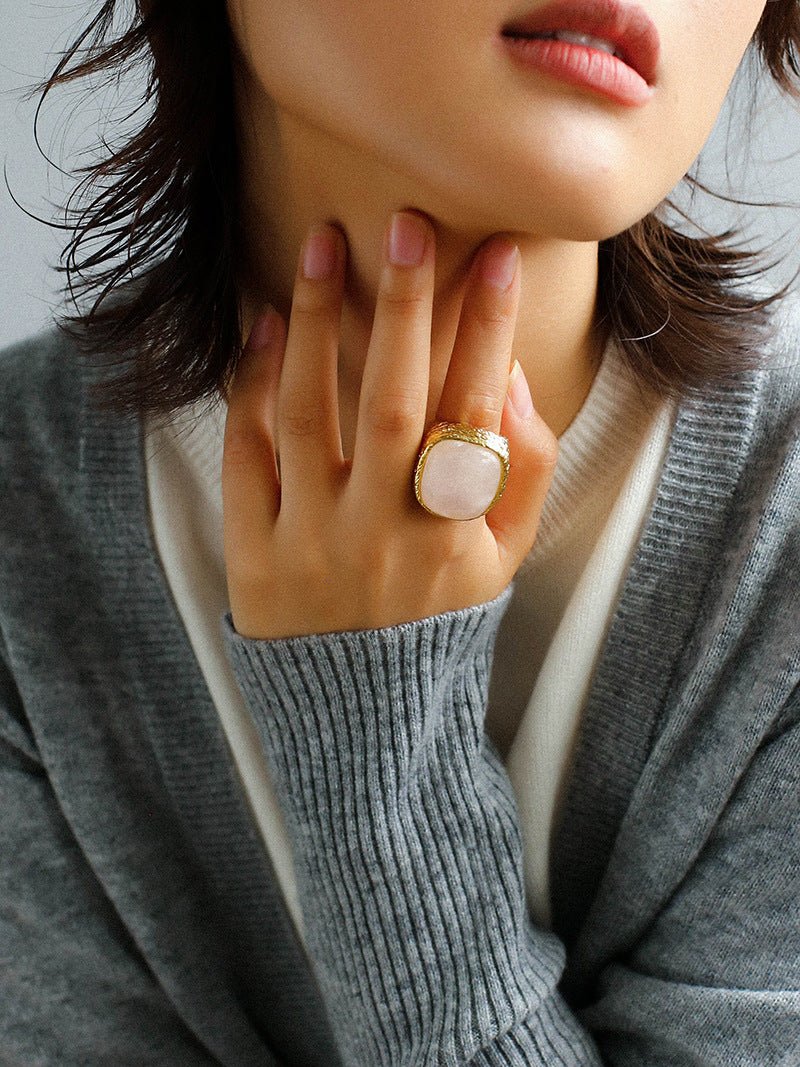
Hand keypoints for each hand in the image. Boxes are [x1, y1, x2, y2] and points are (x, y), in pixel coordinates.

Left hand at [222, 210, 557, 639]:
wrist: (362, 704)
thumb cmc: (438, 611)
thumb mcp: (503, 556)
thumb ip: (524, 471)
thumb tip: (510, 374)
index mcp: (455, 534)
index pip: (476, 414)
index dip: (488, 330)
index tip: (495, 253)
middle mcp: (383, 533)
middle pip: (393, 404)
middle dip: (404, 308)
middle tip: (405, 223)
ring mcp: (312, 540)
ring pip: (310, 415)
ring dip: (318, 326)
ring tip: (322, 247)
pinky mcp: (255, 550)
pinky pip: (249, 455)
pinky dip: (252, 387)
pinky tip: (265, 326)